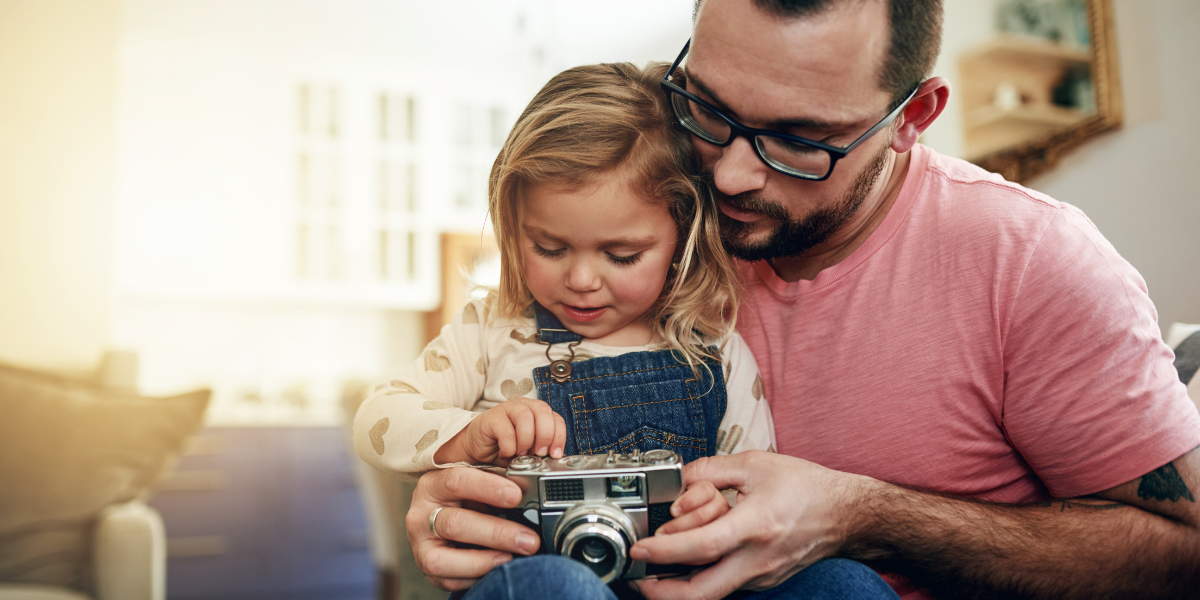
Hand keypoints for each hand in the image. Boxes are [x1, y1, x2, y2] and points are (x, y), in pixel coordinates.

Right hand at [406, 466, 542, 590]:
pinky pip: (448, 580)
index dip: (488, 488)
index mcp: (434, 484)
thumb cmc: (468, 496)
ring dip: (484, 561)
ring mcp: (421, 544)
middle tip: (529, 540)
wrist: (447, 517)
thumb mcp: (480, 478)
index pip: (457, 481)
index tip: (516, 495)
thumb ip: (498, 476)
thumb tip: (529, 483)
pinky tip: (497, 568)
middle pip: (456, 524)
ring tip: (512, 558)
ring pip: (444, 559)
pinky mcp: (427, 568)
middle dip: (497, 533)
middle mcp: (421, 514)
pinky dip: (476, 577)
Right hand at [436, 397, 566, 464]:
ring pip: (526, 417)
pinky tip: (506, 453)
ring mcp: (508, 409)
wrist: (477, 447)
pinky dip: (509, 446)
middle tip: (539, 453)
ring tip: (521, 453)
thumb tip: (554, 459)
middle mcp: (525, 407)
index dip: (559, 436)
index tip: (555, 454)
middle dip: (545, 436)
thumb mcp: (528, 451)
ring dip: (527, 440)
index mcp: (537, 414)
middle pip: (544, 412)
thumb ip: (541, 451)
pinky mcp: (492, 417)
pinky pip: (506, 430)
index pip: (556, 419)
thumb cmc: (504, 447)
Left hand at [628, 451, 869, 599]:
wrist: (846, 514)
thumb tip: (678, 480)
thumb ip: (710, 469)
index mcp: (756, 525)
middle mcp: (757, 559)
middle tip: (638, 578)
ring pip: (710, 592)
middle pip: (701, 593)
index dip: (666, 551)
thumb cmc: (806, 487)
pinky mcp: (763, 580)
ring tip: (660, 565)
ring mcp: (761, 575)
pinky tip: (690, 560)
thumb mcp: (755, 464)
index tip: (641, 549)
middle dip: (661, 593)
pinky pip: (724, 585)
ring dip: (680, 584)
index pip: (703, 546)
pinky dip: (702, 576)